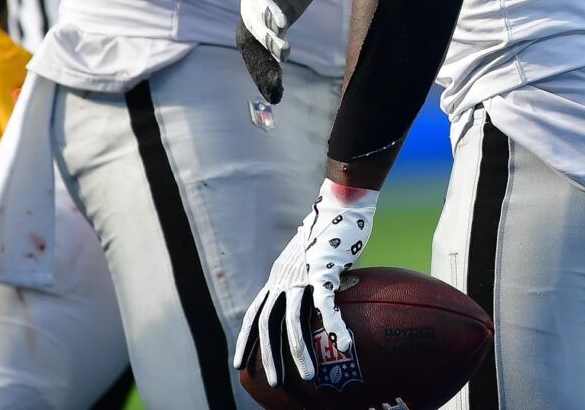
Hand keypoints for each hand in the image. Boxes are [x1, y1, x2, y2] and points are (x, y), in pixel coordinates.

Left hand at [234, 181, 378, 387]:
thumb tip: (323, 301)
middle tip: (273, 384)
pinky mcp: (324, 270)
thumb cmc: (333, 229)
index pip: (255, 313)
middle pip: (268, 323)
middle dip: (268, 356)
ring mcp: (302, 274)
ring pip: (293, 320)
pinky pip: (327, 303)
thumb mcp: (313, 259)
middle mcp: (284, 277)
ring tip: (308, 377)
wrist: (341, 201)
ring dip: (299, 351)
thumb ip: (312, 281)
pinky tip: (344, 345)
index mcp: (279, 276)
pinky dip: (334, 325)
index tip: (240, 365)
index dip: (246, 340)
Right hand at [236, 0, 338, 103]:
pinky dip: (267, 69)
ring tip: (274, 90)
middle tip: (282, 54)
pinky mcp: (269, 23)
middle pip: (251, 19)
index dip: (266, 7)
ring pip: (253, 41)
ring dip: (260, 64)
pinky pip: (262, 49)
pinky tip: (276, 91)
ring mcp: (259, 10)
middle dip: (264, 39)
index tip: (282, 24)